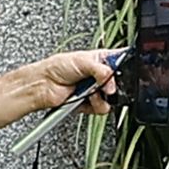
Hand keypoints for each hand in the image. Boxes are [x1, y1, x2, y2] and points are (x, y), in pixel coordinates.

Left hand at [0, 48, 114, 120]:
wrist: (43, 86)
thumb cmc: (57, 67)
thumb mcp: (82, 61)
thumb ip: (101, 69)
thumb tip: (112, 80)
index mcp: (100, 59)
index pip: (120, 60)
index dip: (126, 65)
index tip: (124, 69)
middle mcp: (99, 75)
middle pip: (119, 81)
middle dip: (112, 84)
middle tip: (105, 83)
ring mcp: (96, 90)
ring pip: (112, 97)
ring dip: (103, 96)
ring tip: (92, 91)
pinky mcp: (91, 103)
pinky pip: (103, 108)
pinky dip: (96, 105)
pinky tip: (88, 99)